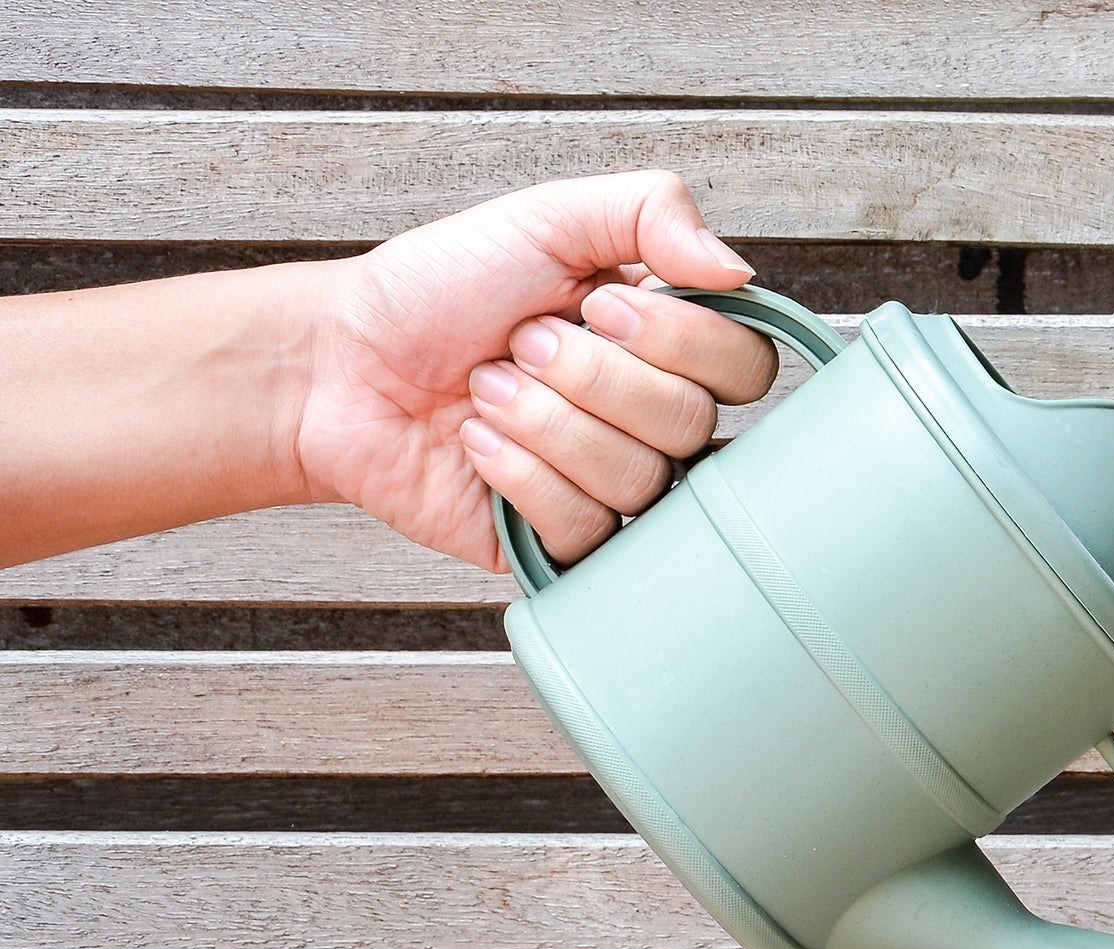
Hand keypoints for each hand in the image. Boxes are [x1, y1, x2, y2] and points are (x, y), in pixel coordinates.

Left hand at [299, 171, 781, 570]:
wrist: (339, 364)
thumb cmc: (434, 292)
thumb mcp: (543, 219)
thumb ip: (651, 211)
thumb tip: (737, 269)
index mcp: (665, 345)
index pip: (744, 364)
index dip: (678, 339)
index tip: (595, 304)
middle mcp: (652, 421)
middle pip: (691, 423)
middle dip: (587, 374)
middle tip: (521, 343)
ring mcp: (613, 488)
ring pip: (636, 479)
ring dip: (541, 421)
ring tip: (487, 392)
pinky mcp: (565, 543)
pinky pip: (584, 527)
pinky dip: (517, 475)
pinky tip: (476, 445)